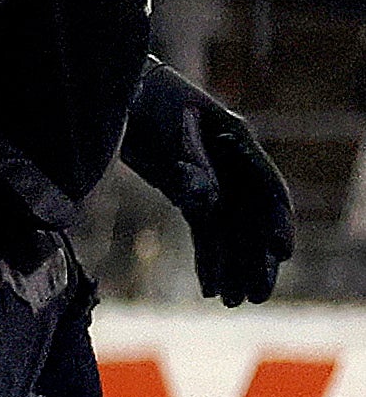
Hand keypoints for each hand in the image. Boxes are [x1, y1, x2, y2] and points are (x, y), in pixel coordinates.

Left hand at [125, 57, 298, 305]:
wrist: (114, 94)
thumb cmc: (141, 104)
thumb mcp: (162, 133)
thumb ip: (187, 169)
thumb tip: (206, 206)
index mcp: (237, 143)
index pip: (267, 189)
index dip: (277, 222)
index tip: (282, 251)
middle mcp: (232, 165)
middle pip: (253, 218)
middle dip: (256, 258)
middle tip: (256, 295)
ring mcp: (213, 179)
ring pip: (230, 231)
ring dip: (233, 265)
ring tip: (233, 302)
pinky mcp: (189, 191)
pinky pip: (205, 231)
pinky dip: (208, 258)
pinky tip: (209, 288)